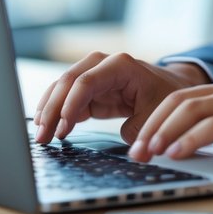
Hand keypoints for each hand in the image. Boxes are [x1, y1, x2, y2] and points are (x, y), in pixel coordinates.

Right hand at [32, 51, 208, 144]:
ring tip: (40, 134)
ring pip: (63, 87)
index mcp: (121, 66)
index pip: (87, 81)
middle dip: (53, 108)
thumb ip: (139, 129)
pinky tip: (47, 126)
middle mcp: (103, 64)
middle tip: (42, 134)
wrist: (172, 88)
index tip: (62, 128)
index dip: (71, 104)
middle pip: (68, 81)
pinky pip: (68, 97)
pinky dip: (56, 111)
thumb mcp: (157, 114)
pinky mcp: (91, 89)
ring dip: (49, 109)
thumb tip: (129, 148)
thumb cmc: (166, 97)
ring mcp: (94, 74)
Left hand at [128, 73, 212, 170]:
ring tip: (147, 154)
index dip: (156, 120)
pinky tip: (177, 152)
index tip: (140, 142)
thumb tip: (208, 144)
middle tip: (134, 151)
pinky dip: (190, 139)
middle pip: (179, 101)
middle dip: (151, 127)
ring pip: (191, 109)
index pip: (183, 99)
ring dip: (163, 133)